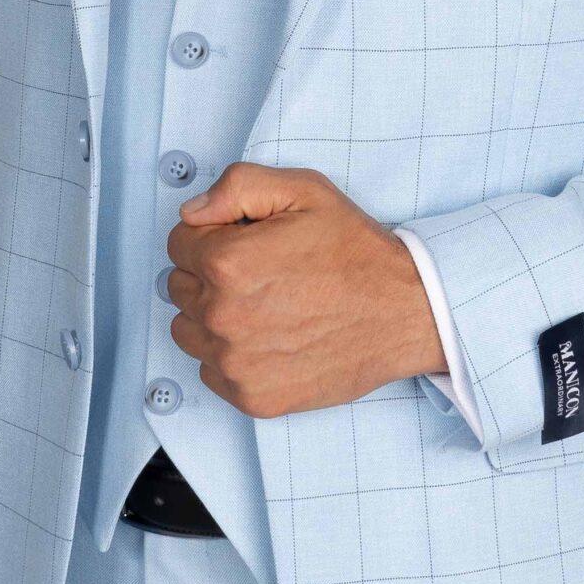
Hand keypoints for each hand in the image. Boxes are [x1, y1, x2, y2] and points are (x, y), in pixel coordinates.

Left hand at [165, 163, 446, 418]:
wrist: (405, 313)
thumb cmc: (357, 254)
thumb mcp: (304, 191)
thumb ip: (237, 187)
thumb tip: (192, 212)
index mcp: (227, 262)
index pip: (178, 242)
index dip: (212, 235)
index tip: (245, 241)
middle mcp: (223, 316)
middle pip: (179, 287)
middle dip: (209, 275)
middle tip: (260, 273)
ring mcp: (236, 362)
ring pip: (188, 332)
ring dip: (213, 317)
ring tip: (263, 306)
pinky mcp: (252, 397)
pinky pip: (211, 372)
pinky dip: (232, 356)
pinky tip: (270, 338)